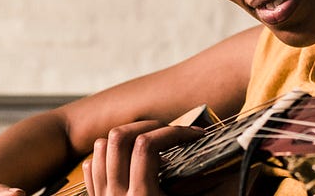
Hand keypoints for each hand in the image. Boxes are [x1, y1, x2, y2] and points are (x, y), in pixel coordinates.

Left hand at [83, 120, 204, 195]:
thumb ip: (201, 189)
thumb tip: (223, 168)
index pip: (147, 145)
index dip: (173, 132)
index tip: (193, 134)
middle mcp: (117, 194)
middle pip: (119, 137)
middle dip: (148, 126)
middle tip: (169, 131)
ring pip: (100, 147)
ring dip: (125, 137)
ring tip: (148, 141)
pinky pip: (91, 167)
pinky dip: (106, 157)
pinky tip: (126, 160)